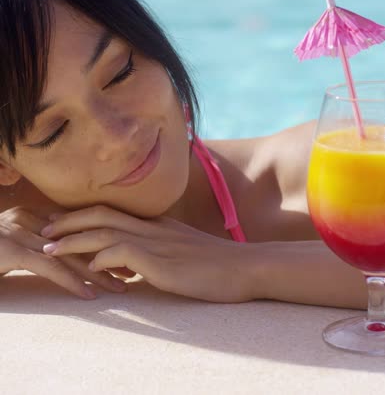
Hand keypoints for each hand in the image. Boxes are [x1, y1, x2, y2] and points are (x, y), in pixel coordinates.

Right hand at [0, 206, 127, 298]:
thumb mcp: (14, 243)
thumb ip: (39, 244)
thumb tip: (65, 254)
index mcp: (33, 215)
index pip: (77, 229)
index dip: (104, 243)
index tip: (125, 256)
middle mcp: (30, 219)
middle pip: (79, 239)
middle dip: (109, 256)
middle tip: (131, 272)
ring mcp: (21, 233)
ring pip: (70, 254)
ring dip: (99, 272)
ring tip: (120, 286)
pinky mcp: (12, 251)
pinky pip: (50, 268)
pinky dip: (73, 281)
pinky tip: (90, 294)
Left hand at [41, 205, 257, 302]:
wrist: (244, 266)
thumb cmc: (217, 262)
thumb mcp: (184, 251)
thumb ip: (159, 251)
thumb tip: (133, 263)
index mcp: (158, 224)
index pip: (114, 211)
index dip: (84, 215)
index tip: (63, 223)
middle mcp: (154, 227)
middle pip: (103, 214)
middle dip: (69, 221)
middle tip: (46, 231)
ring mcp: (158, 242)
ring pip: (106, 231)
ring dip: (74, 240)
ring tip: (50, 250)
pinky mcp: (162, 262)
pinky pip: (122, 253)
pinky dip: (101, 258)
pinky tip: (92, 268)